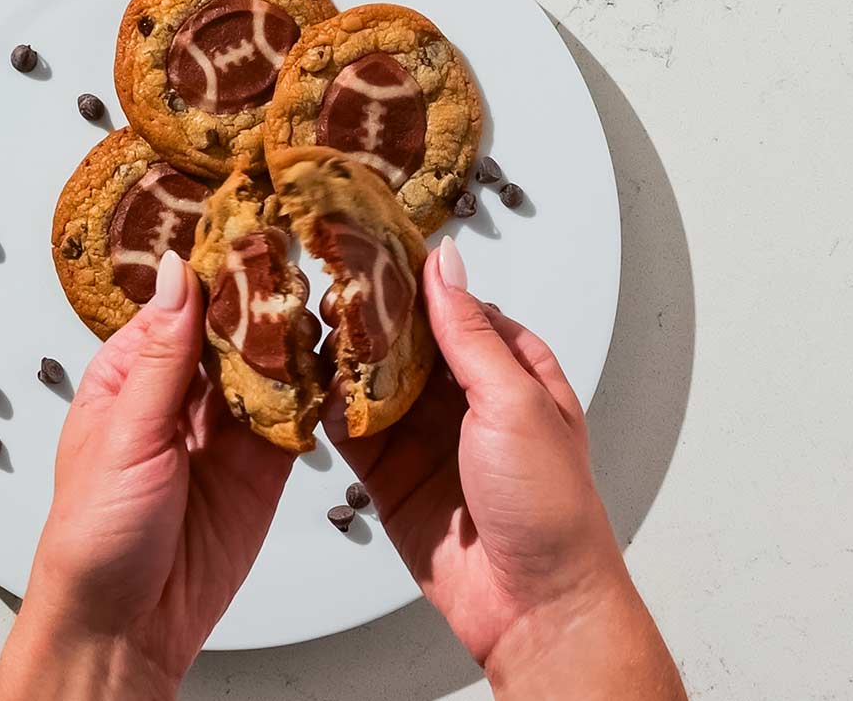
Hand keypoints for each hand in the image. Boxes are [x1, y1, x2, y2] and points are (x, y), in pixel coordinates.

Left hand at [0, 251, 294, 699]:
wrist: (126, 625)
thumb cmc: (94, 535)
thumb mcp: (125, 431)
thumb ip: (163, 354)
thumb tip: (178, 273)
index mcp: (129, 377)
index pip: (181, 307)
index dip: (216, 271)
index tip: (253, 227)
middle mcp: (179, 398)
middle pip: (230, 333)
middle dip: (265, 300)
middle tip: (308, 256)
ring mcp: (224, 433)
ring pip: (268, 370)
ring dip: (296, 342)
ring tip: (332, 300)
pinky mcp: (262, 470)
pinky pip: (296, 419)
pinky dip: (317, 395)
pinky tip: (338, 364)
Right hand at [323, 236, 683, 698]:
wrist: (532, 603)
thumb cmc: (549, 503)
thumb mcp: (513, 401)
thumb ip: (468, 332)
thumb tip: (444, 263)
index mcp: (511, 370)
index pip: (452, 306)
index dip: (411, 280)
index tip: (366, 249)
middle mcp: (466, 398)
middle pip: (405, 341)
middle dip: (366, 317)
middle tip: (323, 287)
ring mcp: (425, 436)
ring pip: (371, 381)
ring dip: (341, 360)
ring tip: (304, 329)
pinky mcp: (391, 475)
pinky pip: (350, 430)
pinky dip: (326, 409)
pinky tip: (303, 386)